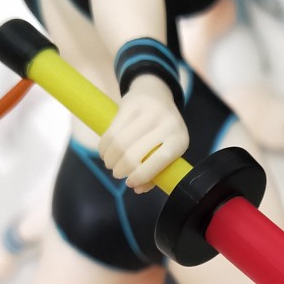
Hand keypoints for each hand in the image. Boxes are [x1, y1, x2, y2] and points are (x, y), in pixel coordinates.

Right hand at [99, 74, 188, 192]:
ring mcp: (149, 111)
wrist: (156, 94)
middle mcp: (168, 123)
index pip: (159, 161)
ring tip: (109, 164)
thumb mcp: (164, 150)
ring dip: (110, 158)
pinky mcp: (131, 104)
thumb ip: (155, 173)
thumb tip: (138, 189)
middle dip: (121, 169)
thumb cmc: (161, 132)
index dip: (141, 175)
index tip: (129, 183)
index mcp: (179, 140)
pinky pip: (112, 130)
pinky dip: (104, 146)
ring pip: (120, 143)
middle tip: (116, 173)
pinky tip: (104, 152)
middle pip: (134, 154)